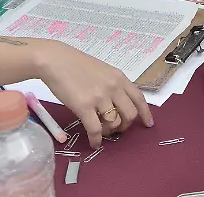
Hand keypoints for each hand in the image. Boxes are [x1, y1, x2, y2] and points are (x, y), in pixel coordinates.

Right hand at [37, 42, 152, 147]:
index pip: (139, 98)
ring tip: (102, 132)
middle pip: (130, 114)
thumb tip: (118, 104)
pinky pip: (95, 129)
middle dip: (125, 125)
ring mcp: (100, 97)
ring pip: (114, 123)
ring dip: (110, 132)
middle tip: (117, 129)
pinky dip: (96, 140)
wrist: (55, 60)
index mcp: (119, 78)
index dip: (145, 113)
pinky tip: (94, 143)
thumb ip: (113, 85)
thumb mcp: (103, 71)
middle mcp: (113, 88)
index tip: (148, 124)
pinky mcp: (84, 107)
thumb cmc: (76, 65)